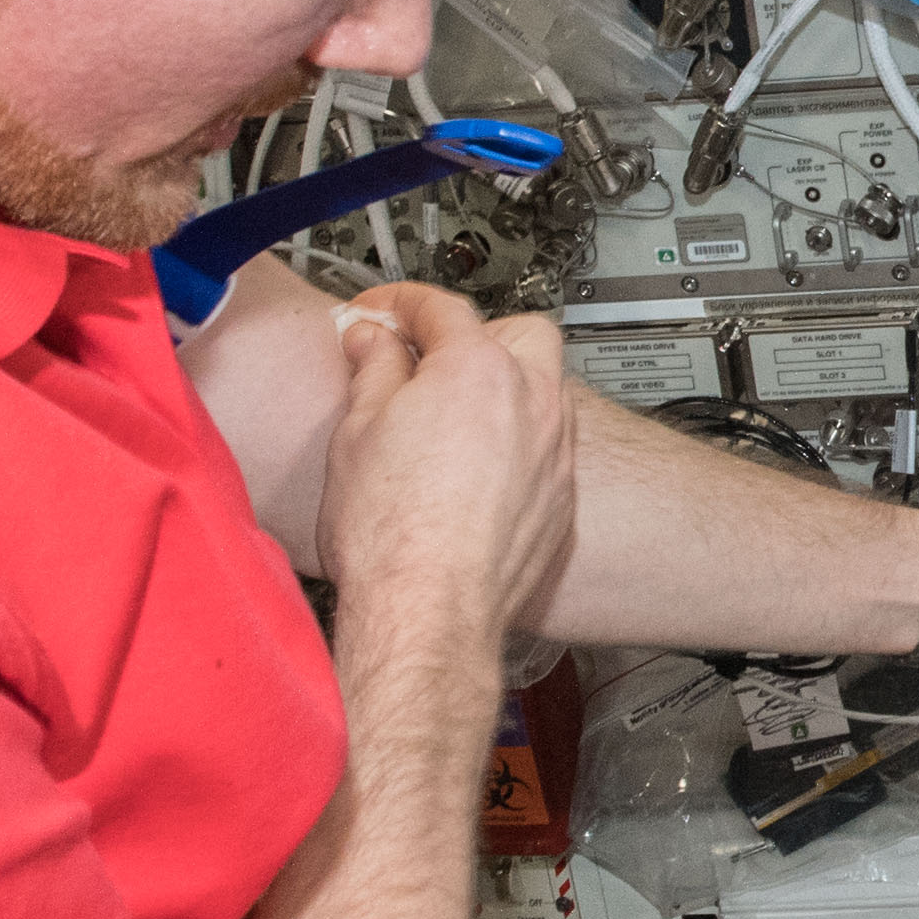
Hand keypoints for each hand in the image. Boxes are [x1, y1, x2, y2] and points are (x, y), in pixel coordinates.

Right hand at [321, 284, 575, 660]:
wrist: (428, 614)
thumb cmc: (391, 534)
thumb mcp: (357, 431)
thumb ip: (372, 370)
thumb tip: (373, 341)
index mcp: (478, 369)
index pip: (442, 308)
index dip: (402, 305)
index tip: (380, 316)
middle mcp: (533, 401)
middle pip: (519, 333)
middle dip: (475, 335)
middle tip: (427, 359)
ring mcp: (554, 453)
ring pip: (543, 390)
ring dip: (503, 388)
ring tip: (449, 416)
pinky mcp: (561, 501)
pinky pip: (546, 447)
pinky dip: (516, 442)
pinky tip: (474, 470)